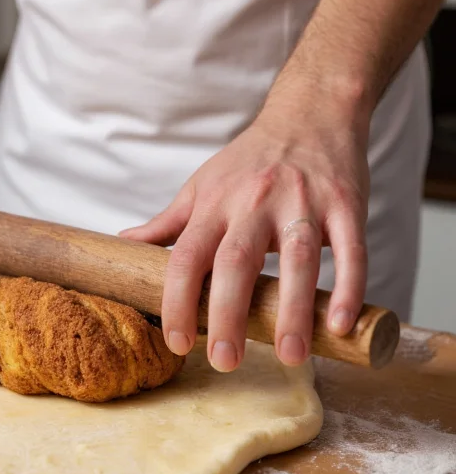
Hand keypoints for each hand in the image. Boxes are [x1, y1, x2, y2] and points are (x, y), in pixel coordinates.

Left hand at [120, 100, 370, 371]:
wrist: (311, 112)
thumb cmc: (249, 160)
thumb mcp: (202, 187)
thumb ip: (167, 222)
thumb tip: (122, 243)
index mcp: (214, 204)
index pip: (185, 257)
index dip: (176, 301)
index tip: (176, 342)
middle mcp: (254, 202)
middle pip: (235, 262)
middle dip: (228, 314)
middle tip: (225, 360)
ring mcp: (302, 203)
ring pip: (297, 260)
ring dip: (293, 310)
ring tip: (291, 355)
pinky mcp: (346, 204)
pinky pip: (350, 250)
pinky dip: (349, 287)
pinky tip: (338, 324)